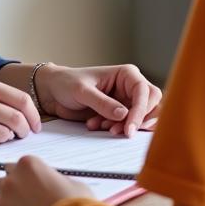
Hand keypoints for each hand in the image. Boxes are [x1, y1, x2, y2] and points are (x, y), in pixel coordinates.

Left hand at [0, 155, 94, 205]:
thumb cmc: (75, 202)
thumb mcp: (69, 182)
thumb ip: (53, 179)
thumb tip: (53, 184)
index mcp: (28, 164)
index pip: (12, 167)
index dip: (20, 179)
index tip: (27, 188)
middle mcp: (12, 179)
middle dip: (7, 191)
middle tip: (21, 202)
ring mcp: (5, 200)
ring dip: (0, 205)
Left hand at [36, 63, 161, 137]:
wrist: (53, 92)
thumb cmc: (67, 83)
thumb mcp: (83, 91)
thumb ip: (102, 103)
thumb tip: (124, 114)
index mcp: (126, 74)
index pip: (145, 92)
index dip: (140, 111)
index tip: (129, 128)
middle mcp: (130, 87)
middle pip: (151, 105)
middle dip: (138, 120)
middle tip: (119, 131)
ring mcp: (126, 101)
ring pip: (142, 118)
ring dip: (126, 127)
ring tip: (102, 127)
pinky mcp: (119, 115)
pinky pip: (128, 125)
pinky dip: (117, 130)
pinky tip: (96, 125)